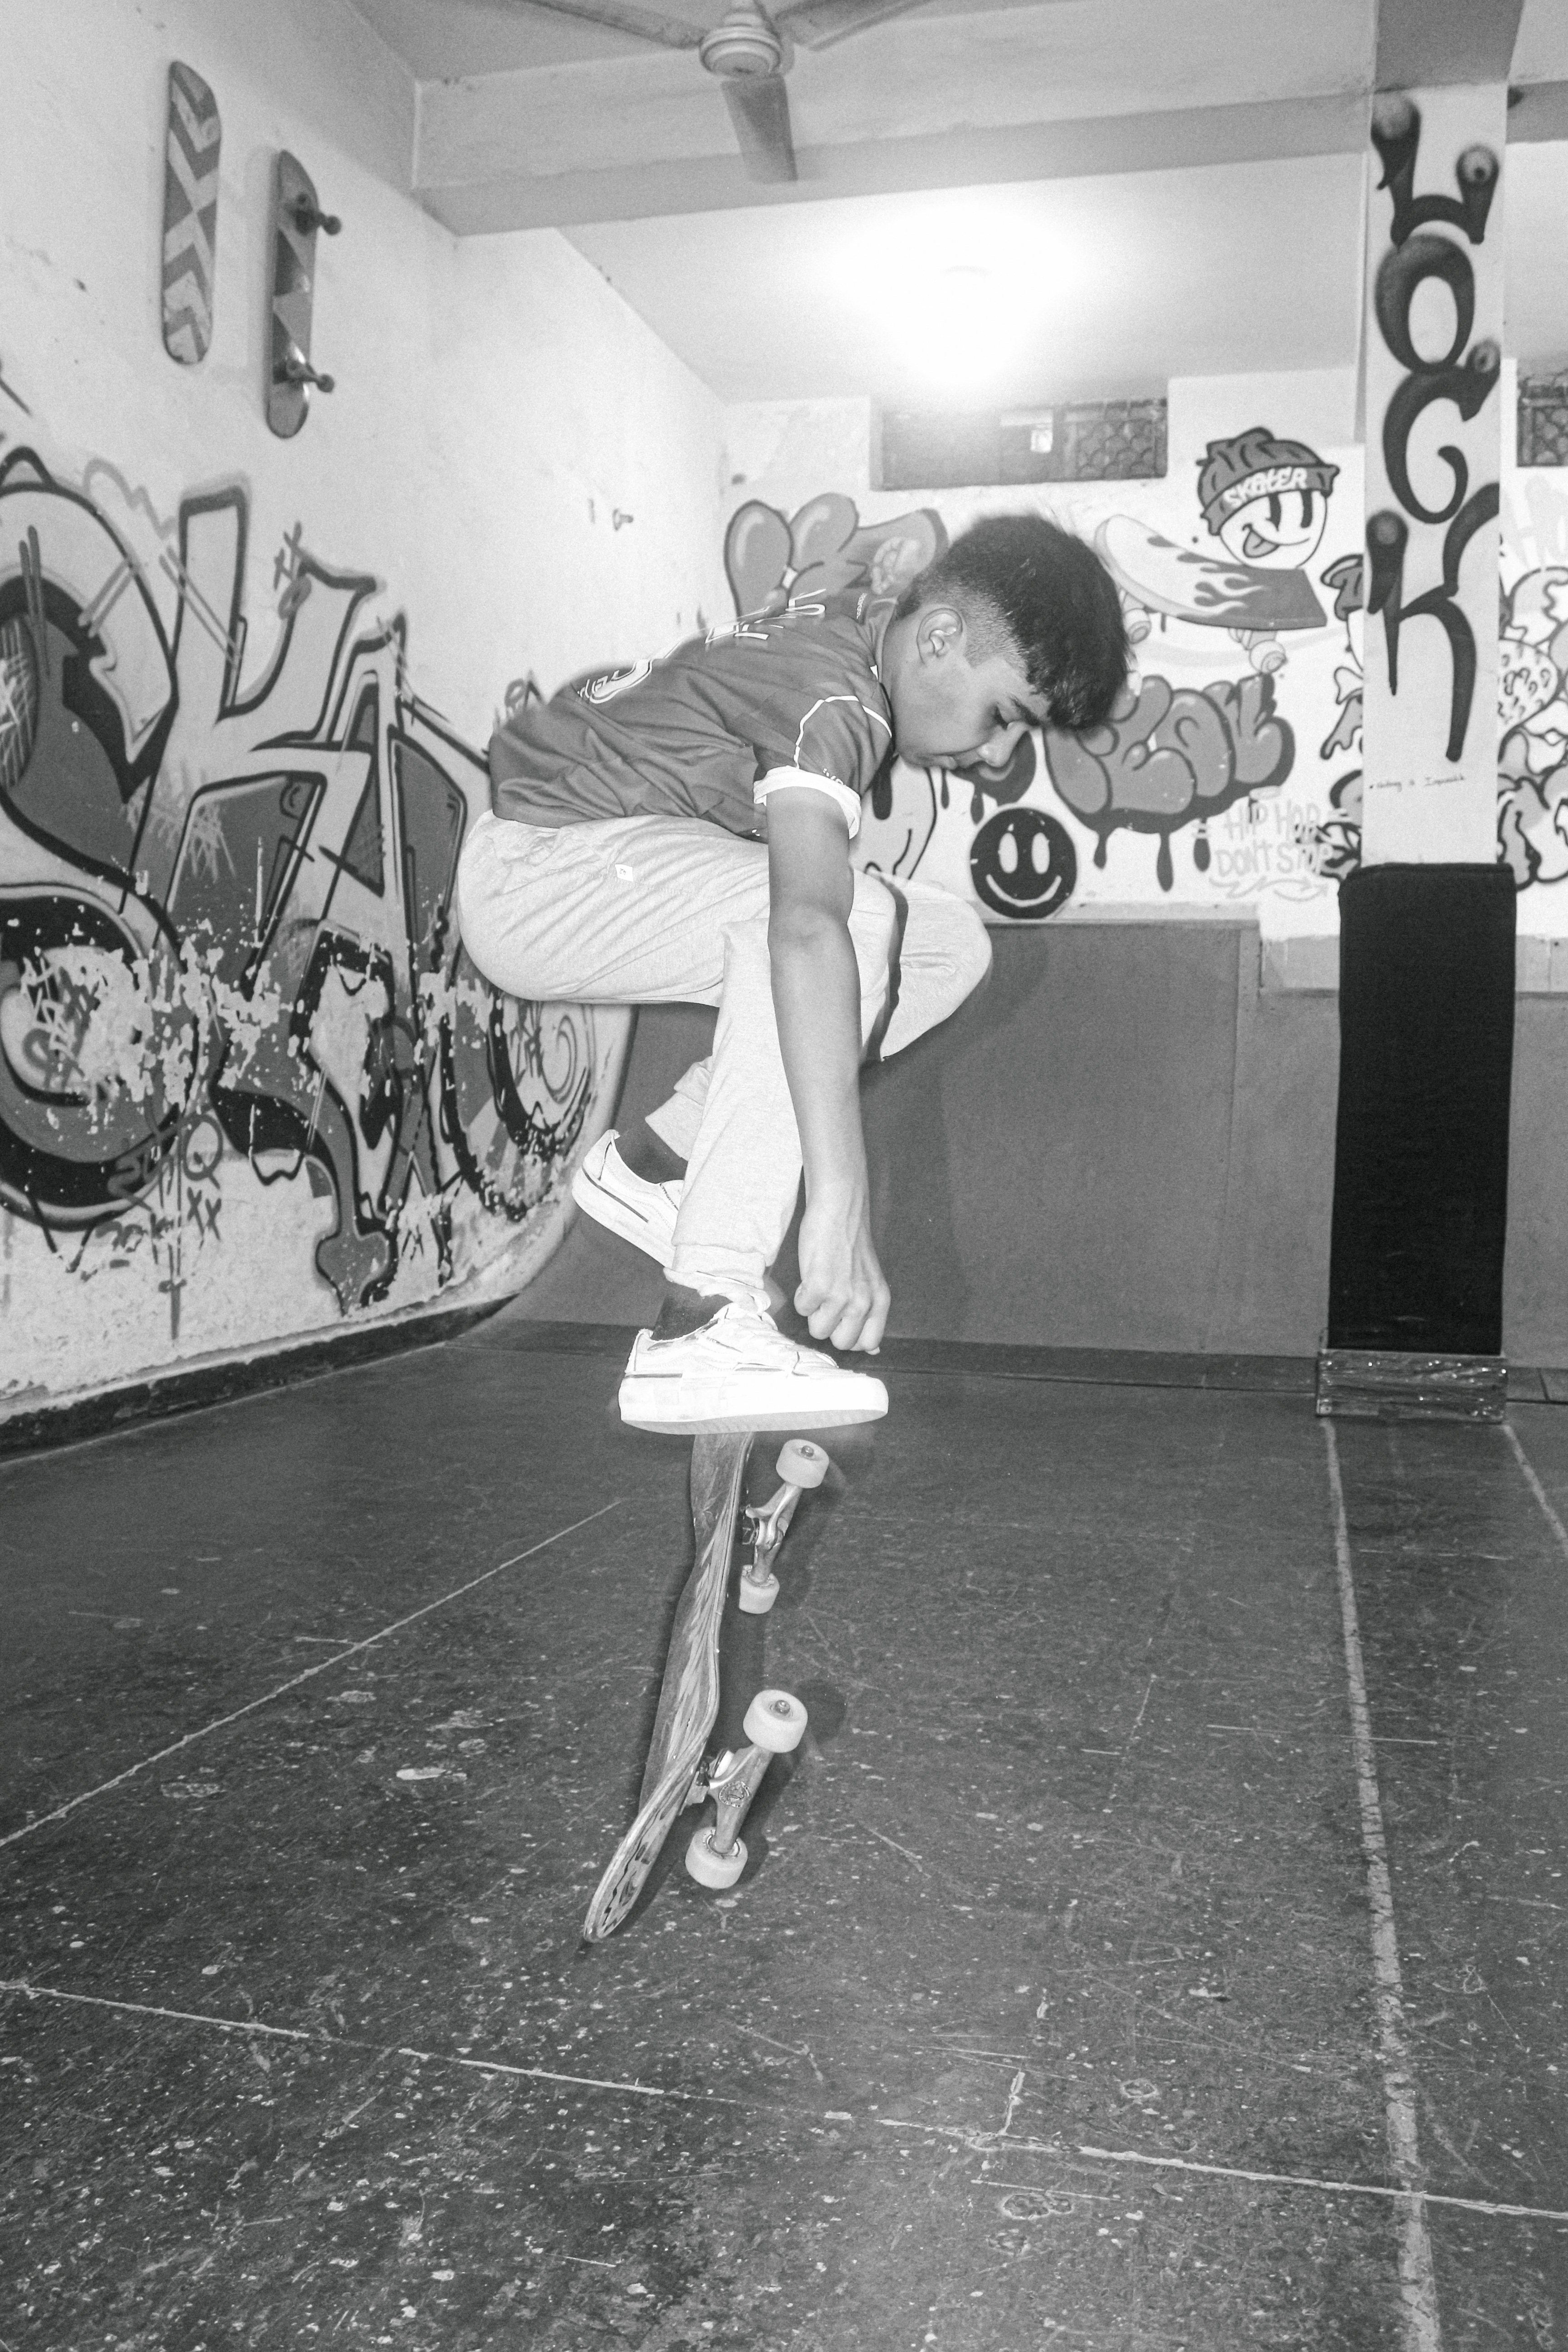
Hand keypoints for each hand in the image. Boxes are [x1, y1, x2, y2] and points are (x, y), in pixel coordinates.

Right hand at [795, 1184, 889, 1352]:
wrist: (839, 1210)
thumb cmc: (850, 1244)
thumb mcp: (870, 1281)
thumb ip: (871, 1314)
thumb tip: (872, 1349)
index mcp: (880, 1301)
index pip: (868, 1343)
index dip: (849, 1335)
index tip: (840, 1320)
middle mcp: (864, 1302)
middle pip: (841, 1343)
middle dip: (829, 1326)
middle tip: (827, 1301)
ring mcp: (842, 1296)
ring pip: (818, 1330)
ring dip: (813, 1311)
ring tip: (818, 1286)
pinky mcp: (819, 1286)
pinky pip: (801, 1309)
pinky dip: (800, 1295)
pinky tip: (810, 1276)